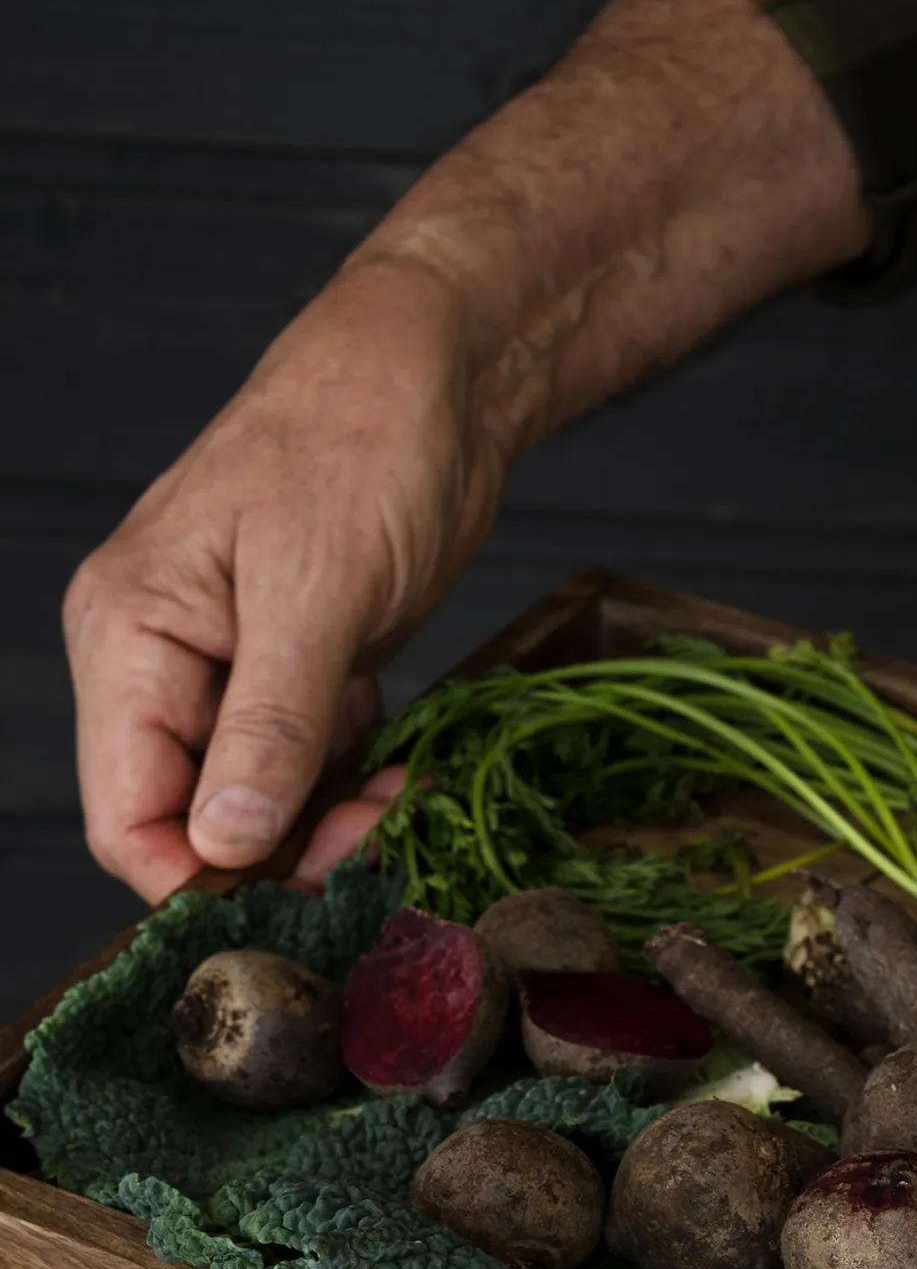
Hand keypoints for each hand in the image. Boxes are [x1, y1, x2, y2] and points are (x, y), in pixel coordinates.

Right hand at [65, 256, 505, 901]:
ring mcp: (232, 666)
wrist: (438, 369)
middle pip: (195, 820)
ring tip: (404, 799)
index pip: (127, 815)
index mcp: (130, 634)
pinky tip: (404, 770)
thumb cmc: (362, 439)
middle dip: (283, 852)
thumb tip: (223, 841)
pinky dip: (356, 784)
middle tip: (377, 840)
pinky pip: (309, 764)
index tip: (295, 899)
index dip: (200, 880)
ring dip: (331, 824)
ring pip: (259, 803)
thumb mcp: (317, 591)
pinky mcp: (297, 667)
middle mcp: (163, 659)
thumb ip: (270, 724)